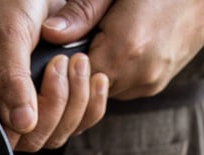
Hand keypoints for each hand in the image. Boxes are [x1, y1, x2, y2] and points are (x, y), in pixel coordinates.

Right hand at [0, 0, 109, 148]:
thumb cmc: (6, 6)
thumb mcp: (6, 38)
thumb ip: (10, 81)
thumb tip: (23, 124)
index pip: (9, 137)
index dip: (34, 116)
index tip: (52, 68)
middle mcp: (6, 115)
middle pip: (36, 140)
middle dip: (59, 103)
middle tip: (64, 59)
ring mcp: (33, 112)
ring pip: (59, 135)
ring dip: (78, 102)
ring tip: (79, 61)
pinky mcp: (56, 106)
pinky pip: (78, 123)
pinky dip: (92, 105)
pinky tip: (97, 79)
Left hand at [41, 0, 203, 98]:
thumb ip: (82, 11)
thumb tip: (49, 33)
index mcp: (123, 49)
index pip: (71, 79)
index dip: (59, 68)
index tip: (58, 50)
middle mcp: (135, 75)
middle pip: (84, 92)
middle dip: (74, 73)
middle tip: (76, 43)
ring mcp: (146, 85)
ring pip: (101, 93)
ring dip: (93, 74)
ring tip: (102, 40)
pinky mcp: (153, 87)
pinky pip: (120, 88)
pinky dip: (113, 72)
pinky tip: (118, 47)